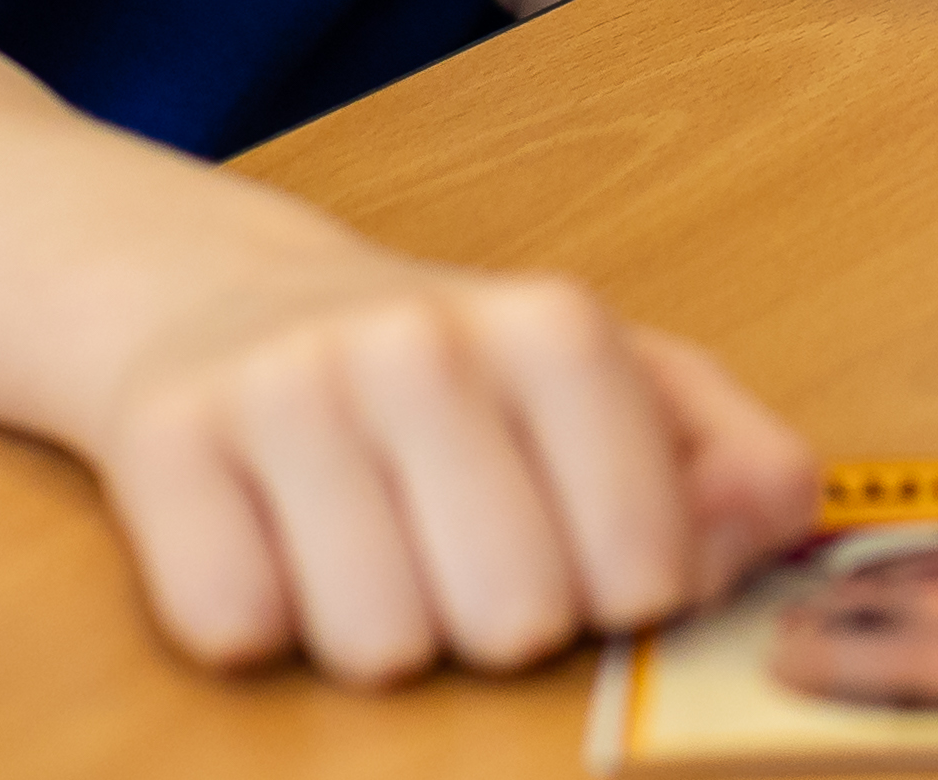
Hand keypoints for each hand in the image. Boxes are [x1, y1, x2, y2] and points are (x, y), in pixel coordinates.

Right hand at [70, 214, 820, 683]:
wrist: (215, 292)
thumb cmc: (446, 375)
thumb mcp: (615, 387)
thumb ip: (731, 460)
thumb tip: (774, 524)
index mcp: (553, 326)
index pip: (644, 567)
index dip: (625, 596)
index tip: (592, 559)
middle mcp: (420, 342)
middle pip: (512, 621)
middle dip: (496, 622)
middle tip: (459, 552)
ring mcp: (286, 387)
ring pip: (377, 645)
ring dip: (377, 630)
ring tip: (365, 544)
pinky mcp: (162, 443)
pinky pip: (238, 627)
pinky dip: (259, 618)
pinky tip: (272, 542)